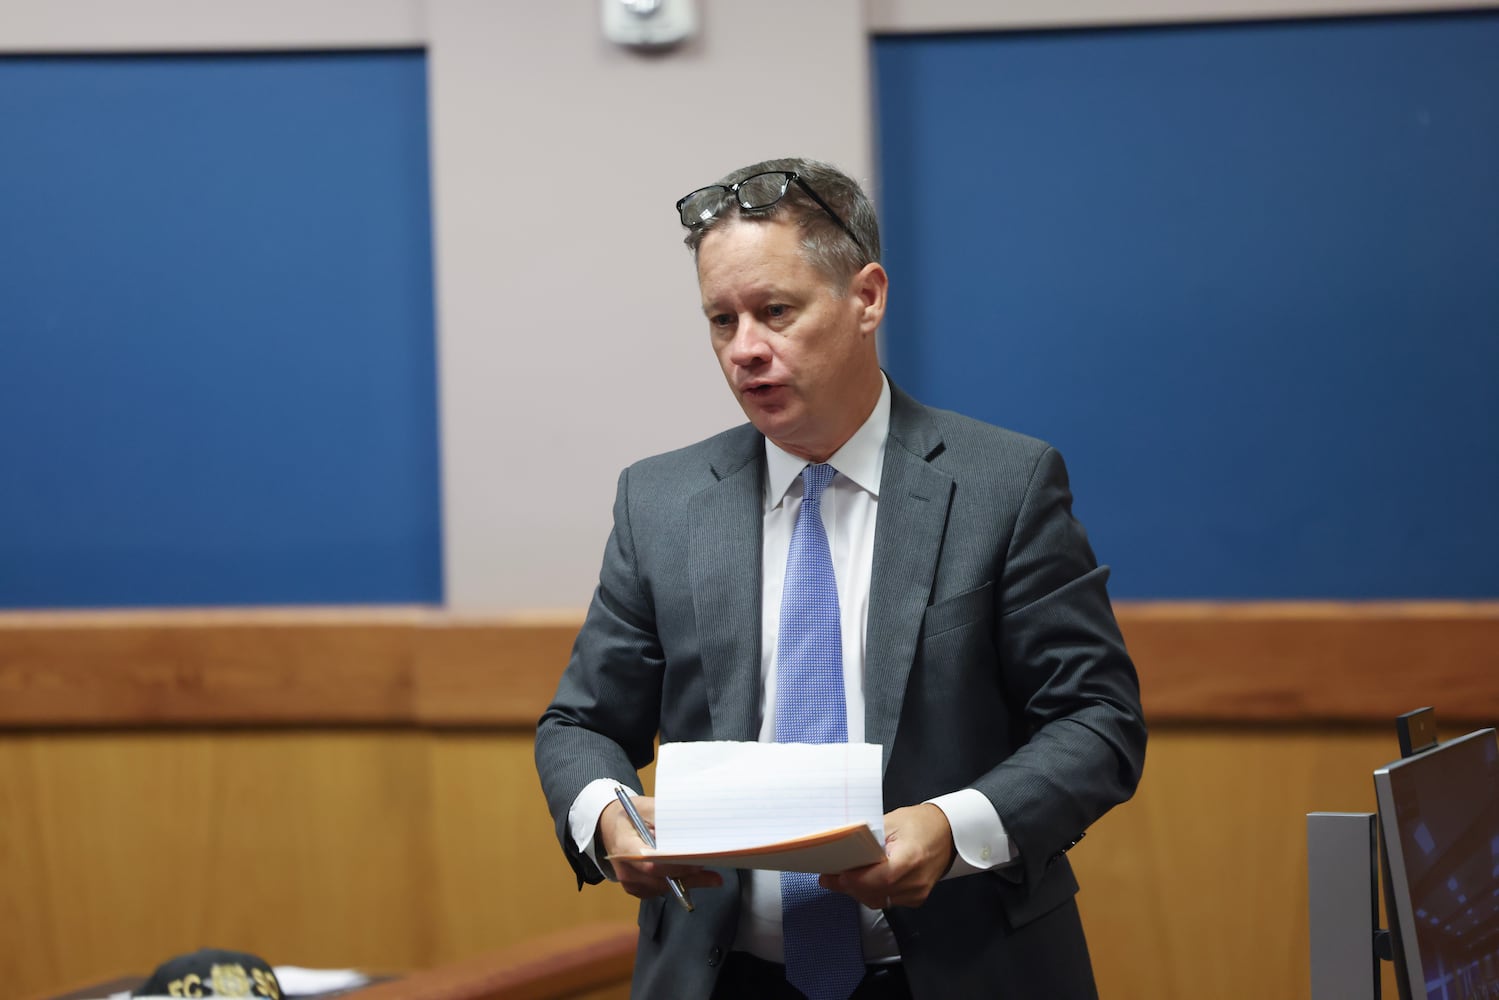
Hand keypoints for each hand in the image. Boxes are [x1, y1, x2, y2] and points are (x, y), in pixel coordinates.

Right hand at [596, 795, 722, 899]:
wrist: (609, 826)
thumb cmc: (629, 814)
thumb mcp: (647, 807)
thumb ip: (667, 820)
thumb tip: (692, 830)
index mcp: (624, 847)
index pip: (651, 864)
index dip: (676, 865)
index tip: (697, 861)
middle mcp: (626, 870)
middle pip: (661, 880)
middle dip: (689, 875)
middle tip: (714, 870)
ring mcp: (630, 883)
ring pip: (665, 888)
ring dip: (687, 880)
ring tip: (709, 870)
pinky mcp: (637, 890)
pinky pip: (662, 890)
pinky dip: (678, 883)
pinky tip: (693, 873)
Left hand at [819, 804, 955, 909]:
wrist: (947, 833)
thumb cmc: (920, 823)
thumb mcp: (891, 821)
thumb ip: (868, 837)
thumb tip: (842, 847)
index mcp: (911, 857)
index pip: (881, 878)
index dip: (858, 879)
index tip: (838, 874)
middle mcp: (917, 880)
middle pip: (876, 892)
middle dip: (850, 886)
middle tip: (830, 877)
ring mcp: (917, 892)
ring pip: (878, 900)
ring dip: (858, 891)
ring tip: (841, 878)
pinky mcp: (916, 898)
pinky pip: (887, 901)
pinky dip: (871, 893)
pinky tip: (861, 882)